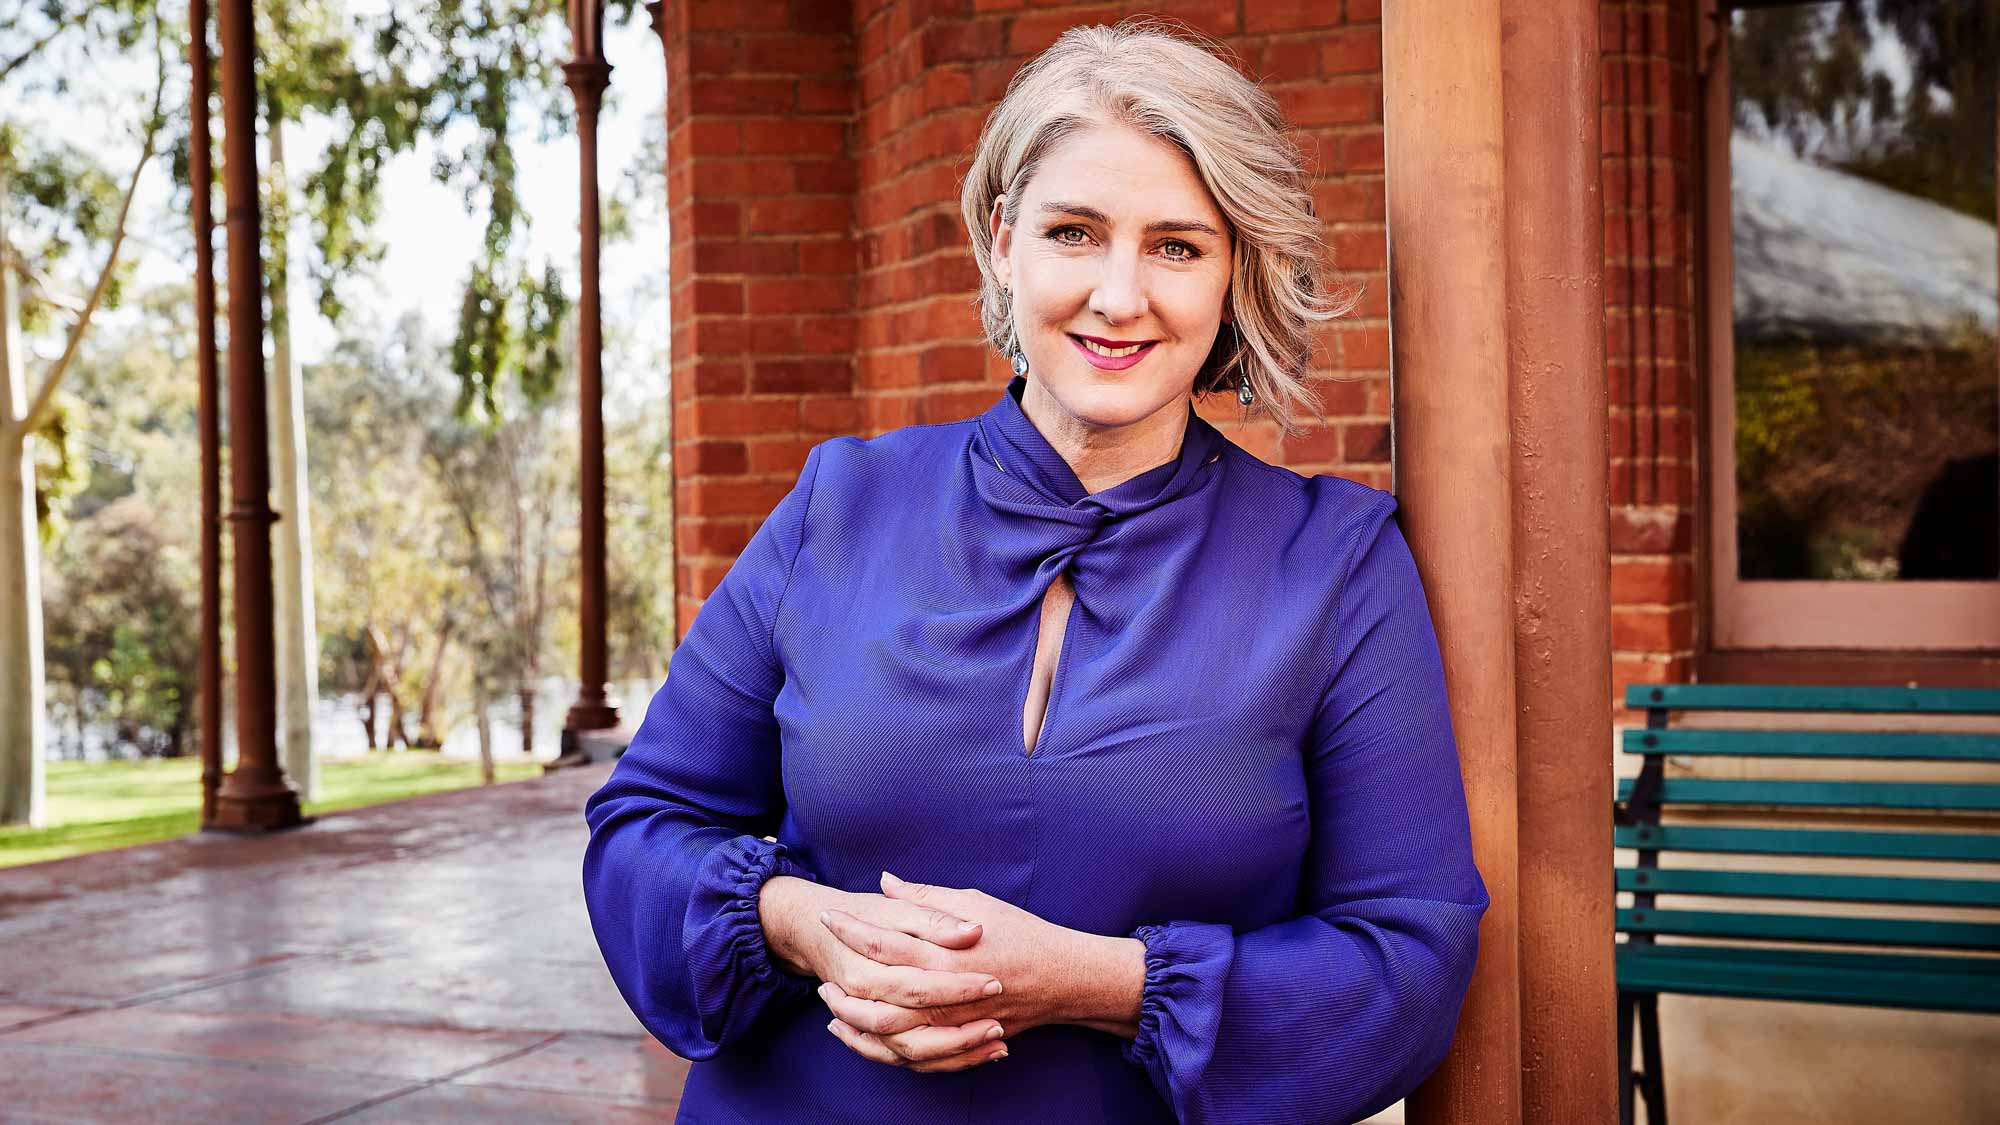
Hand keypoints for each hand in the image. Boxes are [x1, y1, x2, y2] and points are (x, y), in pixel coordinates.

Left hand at [816, 872, 1091, 1068]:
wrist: (1061, 978)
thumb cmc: (1020, 933)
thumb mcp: (975, 902)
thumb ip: (926, 896)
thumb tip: (886, 881)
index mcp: (945, 952)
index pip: (884, 941)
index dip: (851, 928)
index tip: (826, 914)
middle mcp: (944, 991)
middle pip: (878, 990)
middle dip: (843, 975)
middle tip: (820, 960)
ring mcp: (951, 1022)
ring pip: (888, 1032)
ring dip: (853, 1019)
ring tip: (830, 1002)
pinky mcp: (958, 1042)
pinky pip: (910, 1056)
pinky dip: (879, 1050)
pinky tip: (859, 1034)